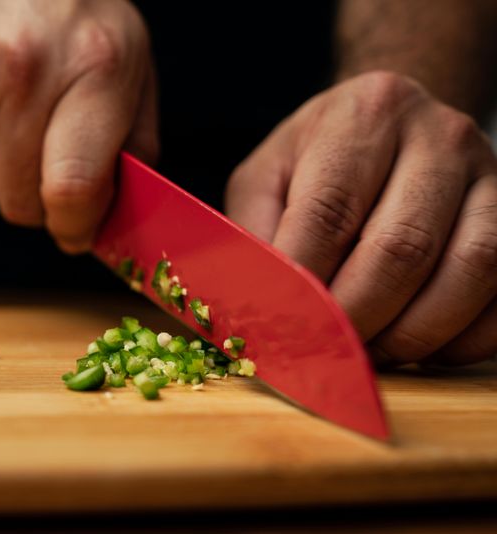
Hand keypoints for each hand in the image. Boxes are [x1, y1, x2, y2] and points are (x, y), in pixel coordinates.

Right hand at [0, 0, 157, 251]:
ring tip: (16, 123)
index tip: (79, 229)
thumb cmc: (72, 11)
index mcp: (89, 67)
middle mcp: (18, 75)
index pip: (72, 188)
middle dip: (41, 202)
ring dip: (3, 175)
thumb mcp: (130, 63)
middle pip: (20, 203)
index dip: (76, 226)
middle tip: (51, 168)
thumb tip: (114, 217)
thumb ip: (134, 145)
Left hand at [225, 71, 496, 366]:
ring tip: (370, 352)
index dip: (303, 284)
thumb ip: (254, 234)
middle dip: (356, 319)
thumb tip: (254, 308)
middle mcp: (438, 136)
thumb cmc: (317, 159)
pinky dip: (465, 339)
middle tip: (324, 352)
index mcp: (363, 117)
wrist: (392, 124)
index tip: (282, 329)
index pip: (329, 213)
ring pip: (470, 270)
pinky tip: (422, 347)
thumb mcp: (267, 177)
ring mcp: (491, 175)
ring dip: (413, 334)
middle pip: (401, 248)